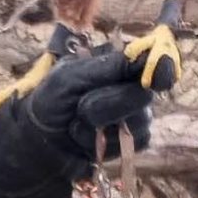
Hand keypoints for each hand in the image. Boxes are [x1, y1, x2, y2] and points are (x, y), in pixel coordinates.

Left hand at [28, 45, 152, 162]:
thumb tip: (148, 54)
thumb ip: (107, 66)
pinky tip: (86, 141)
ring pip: (139, 120)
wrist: (37, 143)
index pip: (152, 60)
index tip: (158, 77)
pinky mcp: (132, 141)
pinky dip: (105, 143)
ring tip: (77, 123)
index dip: (160, 67)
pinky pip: (133, 142)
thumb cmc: (49, 103)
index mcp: (117, 64)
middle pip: (143, 93)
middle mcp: (132, 87)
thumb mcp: (68, 77)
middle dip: (108, 102)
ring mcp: (135, 115)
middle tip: (79, 106)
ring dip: (101, 125)